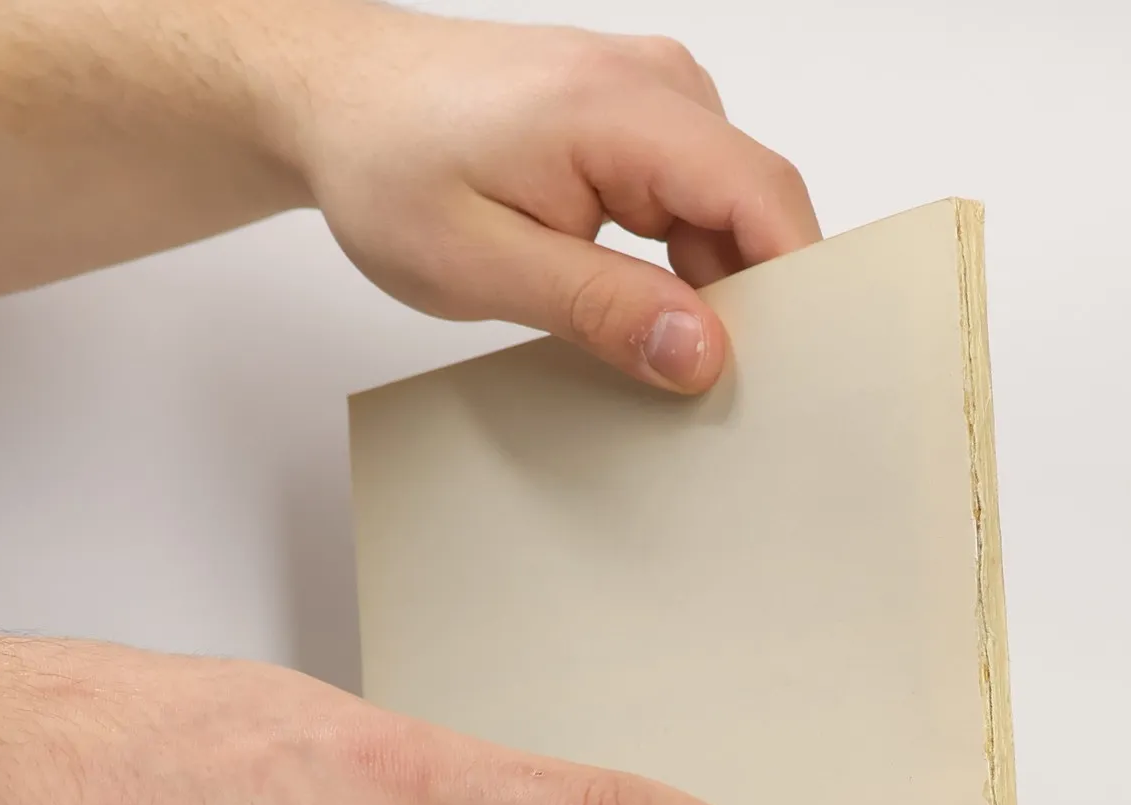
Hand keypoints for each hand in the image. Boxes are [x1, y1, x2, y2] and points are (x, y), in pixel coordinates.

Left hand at [286, 5, 820, 390]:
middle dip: (757, 304)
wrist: (333, 100)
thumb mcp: (482, 265)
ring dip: (716, 290)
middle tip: (721, 394)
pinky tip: (646, 314)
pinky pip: (695, 201)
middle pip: (757, 208)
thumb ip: (601, 308)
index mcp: (619, 108)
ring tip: (667, 356)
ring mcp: (651, 96)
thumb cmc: (385, 166)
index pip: (762, 198)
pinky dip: (686, 264)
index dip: (797, 290)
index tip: (794, 374)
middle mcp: (653, 84)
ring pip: (730, 212)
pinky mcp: (637, 119)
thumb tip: (703, 352)